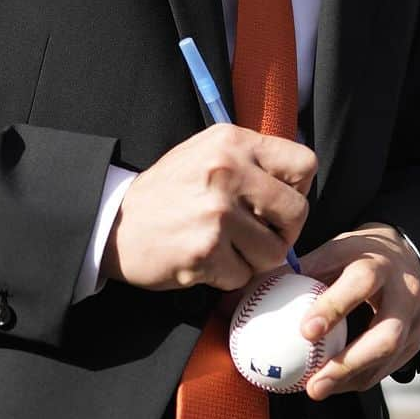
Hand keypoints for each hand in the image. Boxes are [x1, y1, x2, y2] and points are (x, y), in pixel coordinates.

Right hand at [101, 124, 315, 292]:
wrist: (115, 224)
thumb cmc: (168, 192)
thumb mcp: (206, 154)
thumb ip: (250, 161)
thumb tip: (296, 186)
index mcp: (232, 142)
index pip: (304, 163)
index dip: (296, 189)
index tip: (274, 202)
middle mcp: (228, 172)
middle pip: (298, 212)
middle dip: (283, 231)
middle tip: (257, 235)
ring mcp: (217, 214)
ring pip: (275, 252)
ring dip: (255, 259)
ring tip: (226, 248)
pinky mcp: (206, 252)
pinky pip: (244, 276)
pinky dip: (228, 276)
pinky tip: (206, 260)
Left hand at [295, 223, 419, 398]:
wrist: (401, 254)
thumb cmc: (355, 256)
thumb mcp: (329, 252)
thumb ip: (295, 273)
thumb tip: (245, 296)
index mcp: (378, 264)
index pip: (360, 283)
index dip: (334, 307)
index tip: (306, 331)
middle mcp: (404, 292)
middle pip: (386, 334)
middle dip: (349, 363)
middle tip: (314, 383)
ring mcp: (415, 319)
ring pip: (389, 358)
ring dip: (351, 378)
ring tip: (317, 389)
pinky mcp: (417, 340)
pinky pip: (389, 367)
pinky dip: (360, 378)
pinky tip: (333, 384)